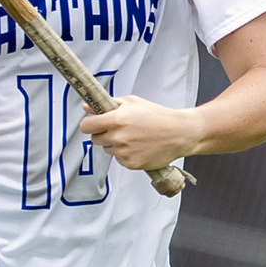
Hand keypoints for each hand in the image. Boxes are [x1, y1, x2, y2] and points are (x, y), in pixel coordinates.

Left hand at [79, 95, 202, 172]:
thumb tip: (87, 106)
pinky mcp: (131, 164)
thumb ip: (108, 104)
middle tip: (119, 129)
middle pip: (95, 139)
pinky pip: (119, 159)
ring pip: (108, 149)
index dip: (89, 124)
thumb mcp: (133, 102)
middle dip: (103, 134)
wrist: (179, 133)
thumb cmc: (157, 116)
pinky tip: (139, 146)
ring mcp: (124, 152)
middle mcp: (118, 137)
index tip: (93, 123)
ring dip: (115, 144)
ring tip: (134, 137)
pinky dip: (126, 154)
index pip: (86, 126)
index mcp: (116, 119)